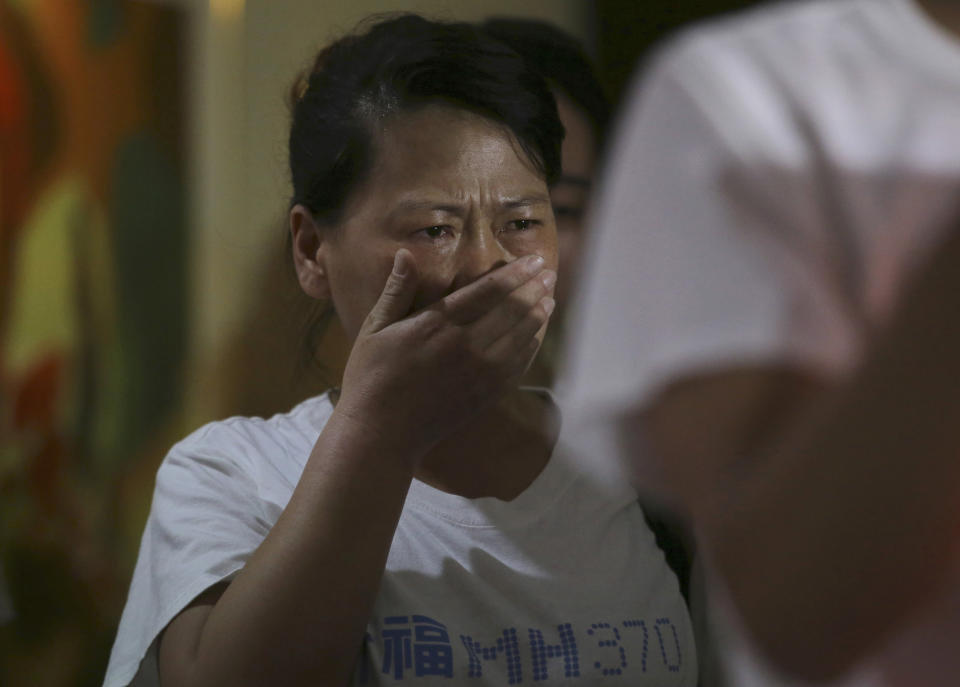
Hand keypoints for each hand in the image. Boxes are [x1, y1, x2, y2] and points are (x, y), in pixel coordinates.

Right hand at [335, 249, 555, 460]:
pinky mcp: (486, 395)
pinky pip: (518, 365)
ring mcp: (480, 373)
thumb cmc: (371, 378)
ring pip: (521, 337)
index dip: (516, 273)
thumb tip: (406, 253)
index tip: (535, 260)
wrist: (382, 434)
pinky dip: (532, 346)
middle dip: (534, 289)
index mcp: (437, 324)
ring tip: (549, 298)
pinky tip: (537, 335)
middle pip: (512, 310)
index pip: (489, 290)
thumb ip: (396, 291)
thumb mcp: (374, 329)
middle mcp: (465, 346)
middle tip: (550, 274)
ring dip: (538, 315)